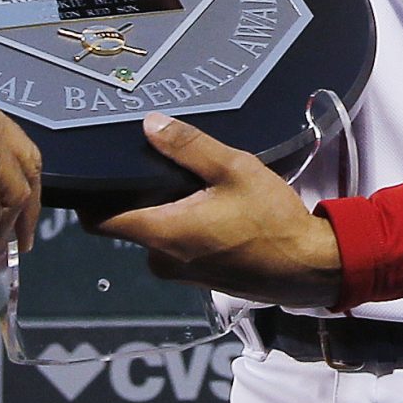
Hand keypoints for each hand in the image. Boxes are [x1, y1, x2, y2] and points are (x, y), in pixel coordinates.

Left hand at [90, 113, 342, 307]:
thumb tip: (149, 124)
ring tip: (180, 178)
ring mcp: (182, 273)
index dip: (89, 198)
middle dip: (136, 196)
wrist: (313, 268)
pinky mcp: (201, 278)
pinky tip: (203, 204)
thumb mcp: (233, 169)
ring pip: (156, 234)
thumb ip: (189, 146)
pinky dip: (183, 226)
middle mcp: (162, 259)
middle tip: (148, 162)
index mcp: (163, 233)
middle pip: (129, 224)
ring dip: (164, 210)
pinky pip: (177, 247)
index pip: (100, 222)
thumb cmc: (272, 219)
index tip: (92, 172)